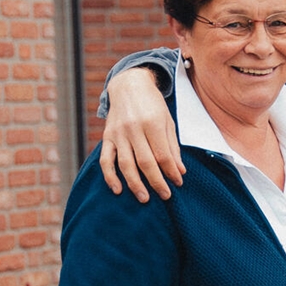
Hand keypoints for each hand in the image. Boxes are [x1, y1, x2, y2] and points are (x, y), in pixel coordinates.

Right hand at [100, 67, 184, 202]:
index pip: (163, 155)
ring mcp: (118, 134)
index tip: (179, 183)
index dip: (171, 172)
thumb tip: (179, 171)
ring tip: (145, 199)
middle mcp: (133, 129)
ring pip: (126, 164)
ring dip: (135, 184)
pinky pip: (105, 160)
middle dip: (156, 182)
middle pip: (145, 162)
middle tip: (166, 196)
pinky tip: (118, 189)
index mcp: (152, 123)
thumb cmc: (153, 105)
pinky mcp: (107, 137)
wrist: (129, 86)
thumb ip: (173, 147)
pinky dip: (110, 176)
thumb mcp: (168, 121)